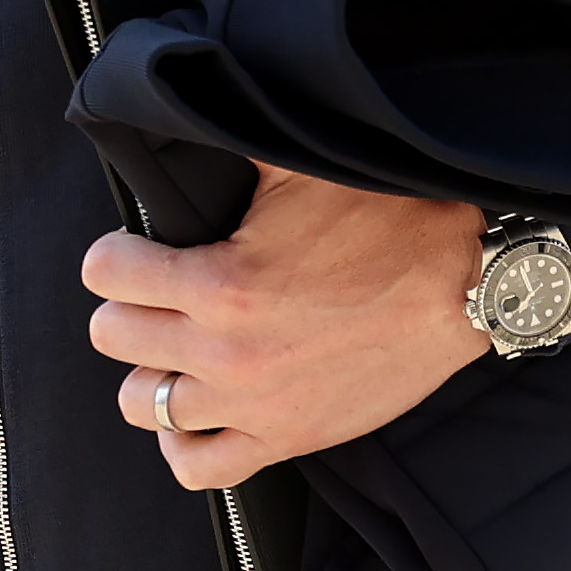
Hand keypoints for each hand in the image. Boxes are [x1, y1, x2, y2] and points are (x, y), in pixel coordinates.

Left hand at [85, 167, 489, 490]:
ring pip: (141, 404)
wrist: (465, 286)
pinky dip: (183, 442)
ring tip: (175, 349)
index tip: (138, 251)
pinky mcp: (285, 438)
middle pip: (112, 337)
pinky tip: (195, 411)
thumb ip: (229, 148)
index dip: (117, 254)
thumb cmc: (390, 218)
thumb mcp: (298, 167)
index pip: (105, 272)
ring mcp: (252, 403)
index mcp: (220, 280)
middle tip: (160, 294)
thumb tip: (185, 104)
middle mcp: (225, 350)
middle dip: (128, 307)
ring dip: (151, 372)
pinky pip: (198, 466)